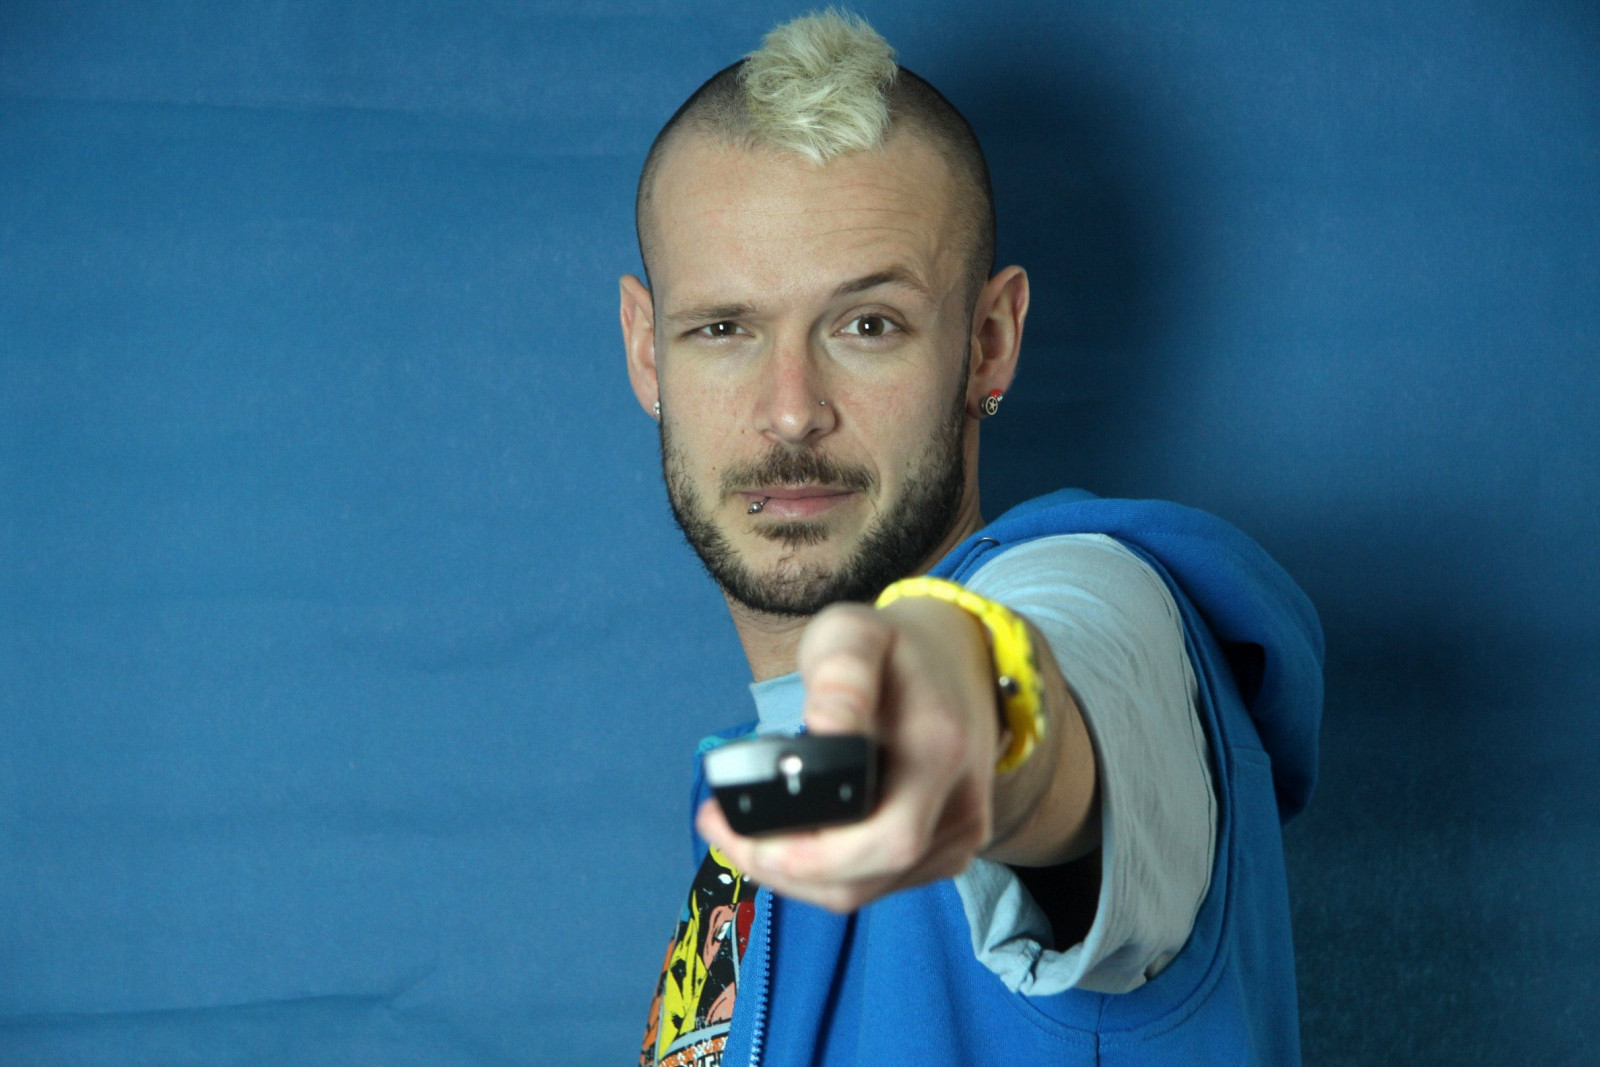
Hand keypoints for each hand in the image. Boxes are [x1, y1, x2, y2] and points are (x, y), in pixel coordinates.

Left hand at [695, 597, 1003, 912]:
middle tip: (720, 828)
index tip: (738, 824)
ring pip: (863, 891)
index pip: (883, 840)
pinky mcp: (946, 851)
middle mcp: (958, 808)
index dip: (809, 856)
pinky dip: (822, 873)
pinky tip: (785, 840)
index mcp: (940, 753)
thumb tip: (823, 728)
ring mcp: (958, 837)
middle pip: (862, 880)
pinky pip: (875, 883)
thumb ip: (842, 674)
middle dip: (780, 868)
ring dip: (792, 876)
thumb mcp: (857, 633)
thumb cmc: (895, 648)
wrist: (960, 662)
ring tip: (737, 832)